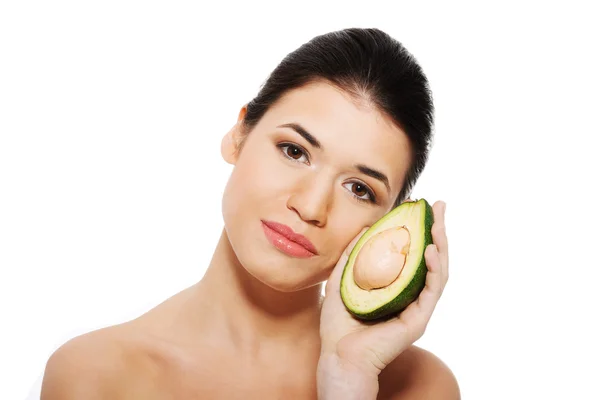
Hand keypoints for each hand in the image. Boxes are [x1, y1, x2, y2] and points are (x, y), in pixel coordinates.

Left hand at [318, 200, 448, 381]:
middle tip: (440, 206)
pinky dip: (432, 268)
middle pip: (431, 258)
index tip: (421, 207)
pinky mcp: (419, 319)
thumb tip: (366, 228)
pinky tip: (429, 250)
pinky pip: (432, 290)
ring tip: (438, 222)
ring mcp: (417, 308)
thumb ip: (352, 256)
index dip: (420, 231)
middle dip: (438, 230)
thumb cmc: (339, 324)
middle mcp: (411, 296)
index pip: (413, 255)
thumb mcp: (342, 280)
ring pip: (437, 271)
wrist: (338, 355)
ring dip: (441, 245)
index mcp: (396, 287)